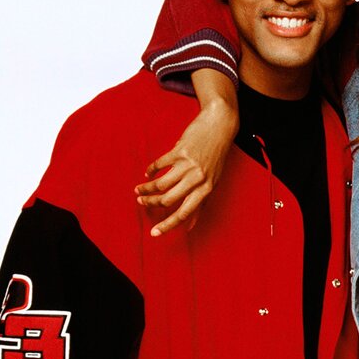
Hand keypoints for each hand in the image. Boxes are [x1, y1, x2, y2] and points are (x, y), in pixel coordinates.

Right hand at [136, 70, 238, 236]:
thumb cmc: (217, 156)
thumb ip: (201, 202)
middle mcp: (198, 179)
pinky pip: (159, 165)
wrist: (220, 125)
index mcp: (206, 189)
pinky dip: (150, 171)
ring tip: (138, 190)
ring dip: (146, 189)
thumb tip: (191, 226)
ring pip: (161, 184)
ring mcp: (188, 165)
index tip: (154, 233)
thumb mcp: (213, 181)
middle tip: (141, 203)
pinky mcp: (179, 151)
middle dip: (151, 204)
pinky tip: (147, 173)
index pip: (185, 213)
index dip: (168, 225)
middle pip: (168, 199)